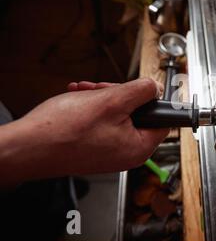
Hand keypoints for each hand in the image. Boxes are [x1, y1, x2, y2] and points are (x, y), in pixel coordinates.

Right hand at [0, 79, 168, 185]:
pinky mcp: (94, 148)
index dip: (151, 100)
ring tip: (85, 92)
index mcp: (139, 148)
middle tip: (103, 88)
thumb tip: (156, 87)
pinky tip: (79, 99)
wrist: (28, 147)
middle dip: (119, 95)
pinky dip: (92, 108)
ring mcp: (110, 151)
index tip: (140, 89)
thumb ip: (141, 92)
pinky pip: (102, 122)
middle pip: (137, 114)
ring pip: (116, 115)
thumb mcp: (112, 101)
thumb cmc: (65, 131)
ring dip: (102, 98)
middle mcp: (127, 153)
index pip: (162, 120)